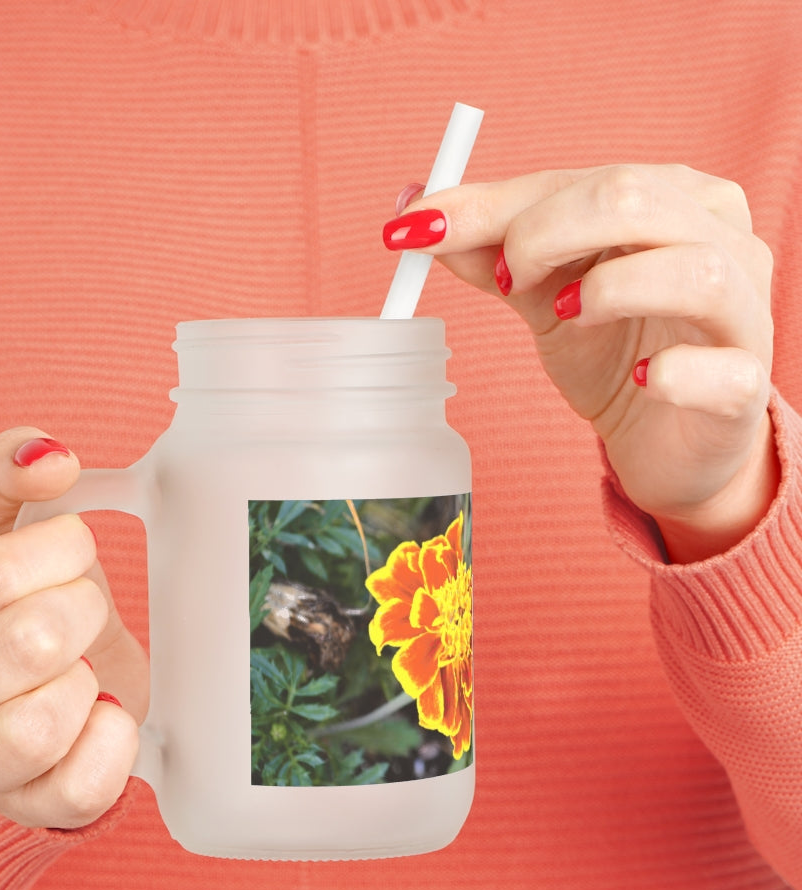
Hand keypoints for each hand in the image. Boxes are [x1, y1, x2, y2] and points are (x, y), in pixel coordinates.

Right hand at [0, 428, 146, 828]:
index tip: (72, 550)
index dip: (60, 550)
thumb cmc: (0, 613)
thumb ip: (6, 476)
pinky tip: (102, 711)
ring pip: (42, 724)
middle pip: (29, 643)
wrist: (7, 704)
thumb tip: (49, 454)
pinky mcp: (26, 809)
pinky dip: (113, 740)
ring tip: (81, 666)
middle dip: (82, 609)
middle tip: (82, 609)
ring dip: (88, 679)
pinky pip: (82, 787)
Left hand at [386, 165, 777, 561]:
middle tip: (505, 281)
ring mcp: (744, 312)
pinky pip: (722, 370)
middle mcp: (721, 239)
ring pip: (694, 270)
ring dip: (608, 290)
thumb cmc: (612, 351)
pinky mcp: (745, 386)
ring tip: (564, 316)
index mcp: (671, 199)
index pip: (578, 180)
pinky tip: (641, 380)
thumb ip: (490, 252)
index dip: (493, 205)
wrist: (664, 439)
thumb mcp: (542, 295)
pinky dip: (674, 373)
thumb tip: (415, 209)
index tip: (417, 229)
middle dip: (544, 233)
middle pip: (634, 199)